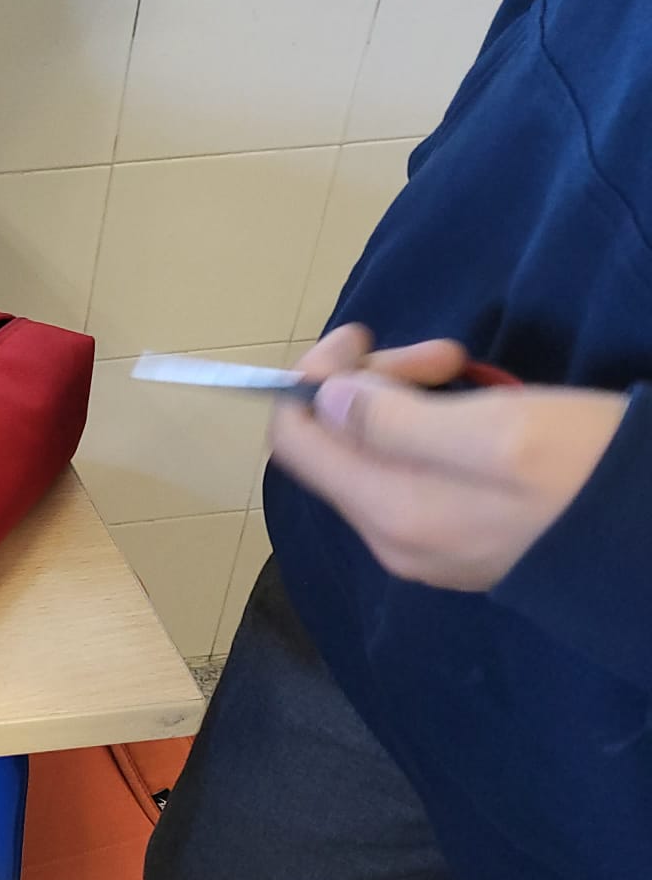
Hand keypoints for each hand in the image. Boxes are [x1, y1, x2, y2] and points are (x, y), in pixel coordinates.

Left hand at [269, 324, 627, 589]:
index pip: (293, 443)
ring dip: (408, 397)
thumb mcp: (495, 432)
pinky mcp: (464, 535)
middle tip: (445, 352)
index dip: (311, 377)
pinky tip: (482, 407)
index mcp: (388, 513)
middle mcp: (393, 537)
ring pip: (379, 451)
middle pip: (337, 442)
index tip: (361, 336)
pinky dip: (434, 427)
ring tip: (466, 370)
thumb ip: (392, 421)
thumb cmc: (586, 475)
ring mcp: (428, 542)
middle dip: (373, 382)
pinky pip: (417, 470)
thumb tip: (322, 399)